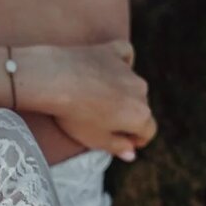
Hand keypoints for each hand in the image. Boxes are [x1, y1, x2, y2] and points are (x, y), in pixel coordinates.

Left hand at [24, 40, 157, 159]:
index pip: (148, 131)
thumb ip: (117, 147)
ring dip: (120, 93)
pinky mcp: (115, 50)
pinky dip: (119, 64)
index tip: (123, 142)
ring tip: (95, 100)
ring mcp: (129, 69)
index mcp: (139, 115)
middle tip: (103, 124)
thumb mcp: (95, 140)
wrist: (57, 80)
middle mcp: (141, 90)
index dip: (136, 140)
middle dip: (127, 117)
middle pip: (139, 108)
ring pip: (131, 85)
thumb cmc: (76, 116)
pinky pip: (125, 57)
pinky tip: (107, 70)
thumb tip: (131, 154)